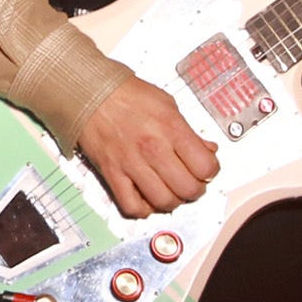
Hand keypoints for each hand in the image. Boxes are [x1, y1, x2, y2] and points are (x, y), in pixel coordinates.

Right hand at [78, 75, 217, 217]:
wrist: (90, 93)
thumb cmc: (127, 95)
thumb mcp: (168, 104)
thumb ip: (189, 130)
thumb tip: (207, 150)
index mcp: (171, 128)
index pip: (205, 167)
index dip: (211, 172)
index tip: (206, 169)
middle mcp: (153, 148)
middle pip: (188, 189)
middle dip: (195, 190)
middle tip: (191, 182)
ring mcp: (131, 164)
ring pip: (163, 201)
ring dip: (173, 201)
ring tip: (171, 191)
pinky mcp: (112, 174)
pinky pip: (131, 206)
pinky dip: (143, 209)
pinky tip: (147, 198)